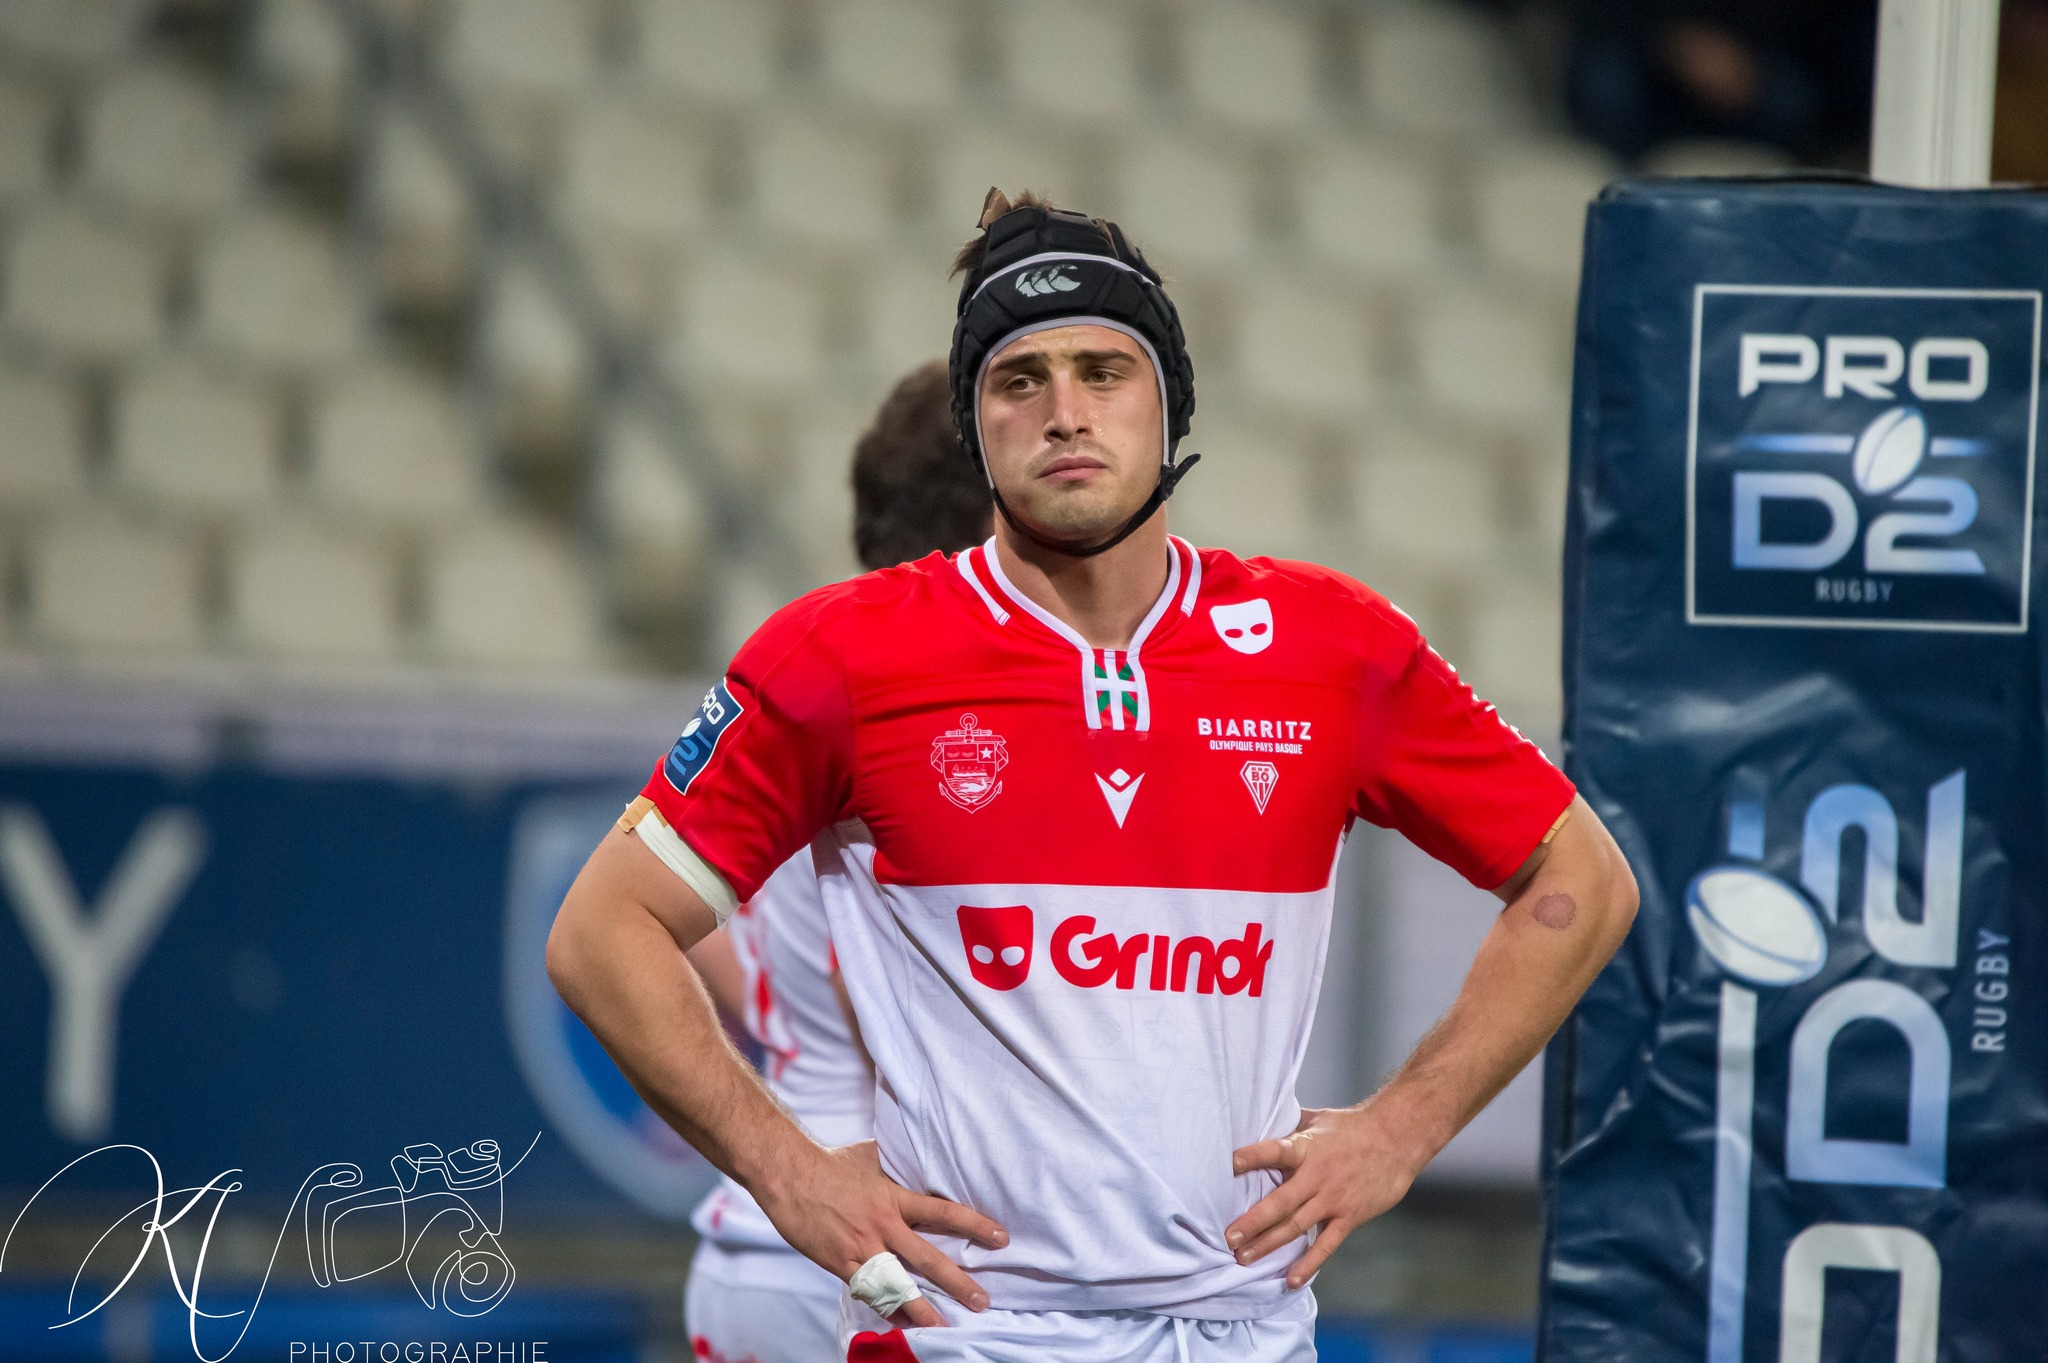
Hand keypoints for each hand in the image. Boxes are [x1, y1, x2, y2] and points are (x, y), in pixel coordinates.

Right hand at [754, 1139, 1007, 1327]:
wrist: (788, 1174)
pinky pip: (868, 1292)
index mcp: (894, 1197)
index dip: (974, 1225)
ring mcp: (861, 1248)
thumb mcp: (872, 1155)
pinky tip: (901, 1323)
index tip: (1000, 1238)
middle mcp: (882, 1225)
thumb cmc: (830, 1161)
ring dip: (924, 1308)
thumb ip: (897, 1163)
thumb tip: (918, 1155)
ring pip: (899, 1285)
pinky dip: (885, 1309)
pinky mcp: (839, 1263)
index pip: (943, 1212)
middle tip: (982, 1300)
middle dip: (957, 1282)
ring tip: (945, 1328)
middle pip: (928, 1258)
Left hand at [1224, 1105, 1426, 1289]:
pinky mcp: (1349, 1216)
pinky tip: (1291, 1279)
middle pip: (1281, 1202)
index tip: (1228, 1164)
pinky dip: (1309, 1263)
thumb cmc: (1353, 1127)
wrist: (1397, 1139)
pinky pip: (1326, 1244)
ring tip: (1243, 1258)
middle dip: (1253, 1222)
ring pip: (1296, 1227)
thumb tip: (1260, 1115)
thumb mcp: (1318, 1119)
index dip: (1253, 1157)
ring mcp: (1333, 1199)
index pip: (1276, 1151)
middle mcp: (1317, 1176)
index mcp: (1307, 1148)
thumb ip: (1290, 1125)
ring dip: (1269, 1244)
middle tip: (1229, 1237)